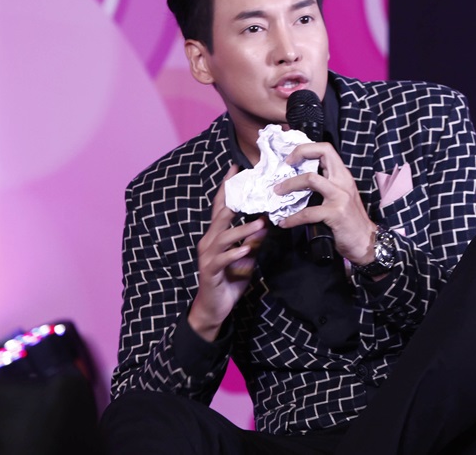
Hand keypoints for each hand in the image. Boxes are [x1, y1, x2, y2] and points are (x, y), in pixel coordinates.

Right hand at [188, 165, 267, 341]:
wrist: (214, 307)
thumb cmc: (230, 278)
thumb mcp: (246, 256)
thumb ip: (253, 239)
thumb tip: (267, 223)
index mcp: (217, 234)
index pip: (222, 206)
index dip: (227, 187)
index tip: (236, 168)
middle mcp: (209, 240)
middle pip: (221, 215)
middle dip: (234, 200)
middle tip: (250, 187)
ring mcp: (208, 255)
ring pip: (224, 237)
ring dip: (243, 229)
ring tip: (261, 223)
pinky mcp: (210, 271)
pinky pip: (222, 260)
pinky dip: (235, 254)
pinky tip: (247, 250)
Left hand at [275, 142, 375, 265]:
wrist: (366, 241)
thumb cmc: (350, 220)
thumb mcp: (341, 197)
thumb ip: (326, 186)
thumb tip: (299, 182)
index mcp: (343, 176)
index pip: (326, 149)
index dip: (306, 149)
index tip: (291, 159)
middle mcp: (343, 181)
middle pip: (322, 154)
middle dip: (300, 153)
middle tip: (284, 165)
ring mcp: (340, 196)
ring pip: (311, 179)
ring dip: (290, 184)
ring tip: (277, 192)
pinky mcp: (336, 213)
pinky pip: (307, 213)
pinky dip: (292, 218)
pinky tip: (284, 222)